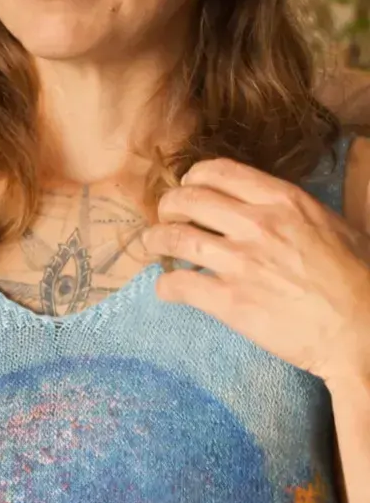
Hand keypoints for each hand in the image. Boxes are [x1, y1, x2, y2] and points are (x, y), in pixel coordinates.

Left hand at [143, 157, 369, 387]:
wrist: (361, 330)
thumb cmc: (358, 279)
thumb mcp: (332, 224)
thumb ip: (293, 210)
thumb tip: (267, 206)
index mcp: (283, 200)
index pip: (218, 172)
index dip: (194, 178)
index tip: (188, 188)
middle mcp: (257, 224)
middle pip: (188, 200)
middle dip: (169, 207)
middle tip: (166, 218)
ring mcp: (240, 262)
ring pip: (174, 238)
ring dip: (156, 240)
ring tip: (153, 246)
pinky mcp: (230, 301)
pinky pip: (179, 284)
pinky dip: (165, 285)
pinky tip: (166, 288)